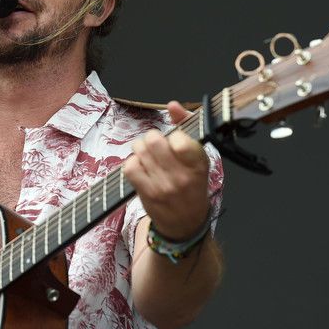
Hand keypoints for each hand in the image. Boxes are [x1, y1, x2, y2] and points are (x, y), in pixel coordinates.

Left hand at [123, 101, 210, 239]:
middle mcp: (181, 176)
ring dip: (140, 149)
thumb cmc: (192, 185)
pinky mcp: (146, 193)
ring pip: (139, 150)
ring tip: (148, 156)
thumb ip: (187, 126)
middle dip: (152, 138)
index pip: (181, 140)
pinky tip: (141, 167)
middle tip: (156, 145)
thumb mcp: (198, 157)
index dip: (174, 136)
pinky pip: (130, 166)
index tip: (175, 141)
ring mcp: (162, 186)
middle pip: (154, 140)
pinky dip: (132, 162)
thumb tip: (173, 105)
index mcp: (198, 164)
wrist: (185, 223)